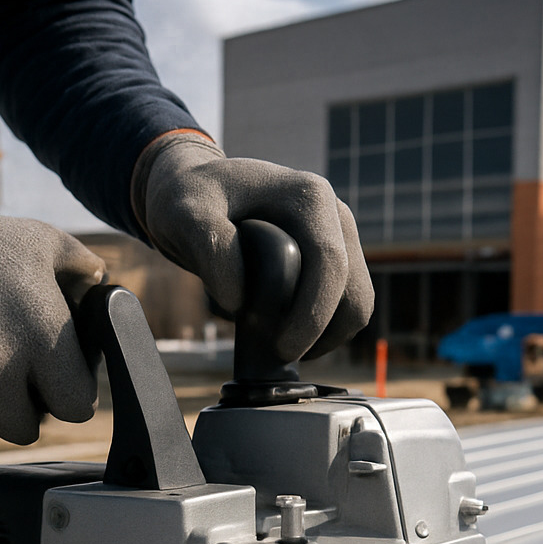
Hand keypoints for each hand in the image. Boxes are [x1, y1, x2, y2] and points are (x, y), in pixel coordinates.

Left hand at [133, 132, 373, 360]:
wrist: (196, 189)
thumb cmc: (190, 198)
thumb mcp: (185, 213)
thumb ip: (211, 248)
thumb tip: (238, 298)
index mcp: (309, 196)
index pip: (330, 264)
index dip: (312, 315)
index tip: (281, 348)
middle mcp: (334, 213)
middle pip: (355, 291)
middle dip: (322, 332)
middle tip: (279, 354)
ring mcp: (339, 236)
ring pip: (357, 302)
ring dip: (328, 334)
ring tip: (282, 347)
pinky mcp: (336, 256)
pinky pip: (347, 304)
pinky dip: (326, 329)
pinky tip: (290, 335)